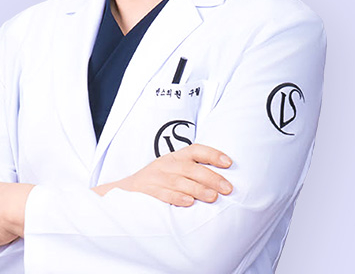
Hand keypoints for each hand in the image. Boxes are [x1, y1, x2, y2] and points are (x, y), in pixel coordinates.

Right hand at [93, 143, 232, 206]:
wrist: (125, 190)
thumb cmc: (158, 181)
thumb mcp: (174, 170)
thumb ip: (193, 171)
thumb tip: (223, 180)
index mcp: (176, 157)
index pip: (196, 150)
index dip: (213, 154)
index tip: (229, 163)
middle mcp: (167, 164)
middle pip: (191, 167)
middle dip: (211, 177)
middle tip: (227, 188)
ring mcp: (156, 177)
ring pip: (180, 181)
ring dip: (197, 189)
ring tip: (213, 197)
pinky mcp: (147, 191)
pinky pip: (163, 194)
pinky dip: (176, 198)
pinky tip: (189, 203)